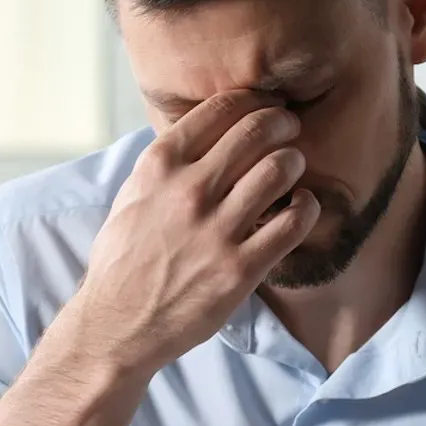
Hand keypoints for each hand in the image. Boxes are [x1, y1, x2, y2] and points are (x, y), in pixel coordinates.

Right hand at [72, 90, 320, 373]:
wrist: (117, 324)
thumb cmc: (125, 259)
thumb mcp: (133, 195)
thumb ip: (168, 161)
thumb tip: (206, 128)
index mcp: (160, 166)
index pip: (220, 108)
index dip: (253, 100)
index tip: (265, 106)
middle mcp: (188, 191)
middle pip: (257, 130)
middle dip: (282, 123)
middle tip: (289, 129)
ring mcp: (216, 230)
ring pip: (280, 169)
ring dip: (295, 162)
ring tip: (293, 168)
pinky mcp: (240, 268)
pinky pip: (294, 222)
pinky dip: (307, 207)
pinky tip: (302, 206)